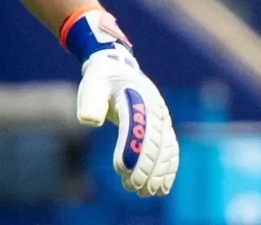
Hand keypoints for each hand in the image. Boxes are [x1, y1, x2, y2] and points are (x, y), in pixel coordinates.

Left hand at [76, 44, 178, 196]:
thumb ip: (91, 101)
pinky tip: (161, 188)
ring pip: (166, 150)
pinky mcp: (164, 127)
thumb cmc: (102, 78)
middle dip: (145, 167)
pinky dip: (168, 170)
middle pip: (154, 142)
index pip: (137, 126)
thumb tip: (89, 121)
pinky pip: (171, 151)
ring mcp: (162, 118)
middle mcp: (154, 108)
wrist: (118, 66)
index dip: (131, 148)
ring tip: (144, 193)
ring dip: (158, 174)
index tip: (120, 169)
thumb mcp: (92, 83)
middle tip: (132, 187)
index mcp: (136, 96)